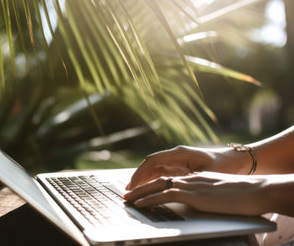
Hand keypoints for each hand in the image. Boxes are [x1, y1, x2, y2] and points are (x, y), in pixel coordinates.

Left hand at [123, 172, 267, 215]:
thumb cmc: (242, 194)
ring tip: (127, 199)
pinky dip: (150, 199)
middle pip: (157, 178)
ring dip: (139, 192)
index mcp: (195, 177)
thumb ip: (204, 194)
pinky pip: (165, 195)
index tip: (140, 189)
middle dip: (139, 185)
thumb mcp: (218, 192)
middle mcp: (189, 178)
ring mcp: (190, 185)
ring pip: (157, 185)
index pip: (167, 177)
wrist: (256, 191)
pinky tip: (140, 204)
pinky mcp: (193, 194)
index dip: (152, 182)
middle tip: (126, 193)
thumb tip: (196, 201)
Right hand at [126, 145, 252, 189]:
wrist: (237, 161)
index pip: (152, 161)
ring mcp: (177, 160)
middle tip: (128, 192)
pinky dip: (152, 180)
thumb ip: (188, 180)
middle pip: (150, 165)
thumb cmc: (224, 166)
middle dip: (138, 178)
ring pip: (154, 169)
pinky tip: (147, 189)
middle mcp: (175, 155)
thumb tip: (171, 188)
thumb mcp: (206, 175)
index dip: (140, 173)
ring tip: (133, 191)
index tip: (133, 185)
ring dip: (143, 179)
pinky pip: (161, 173)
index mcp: (180, 154)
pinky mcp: (180, 167)